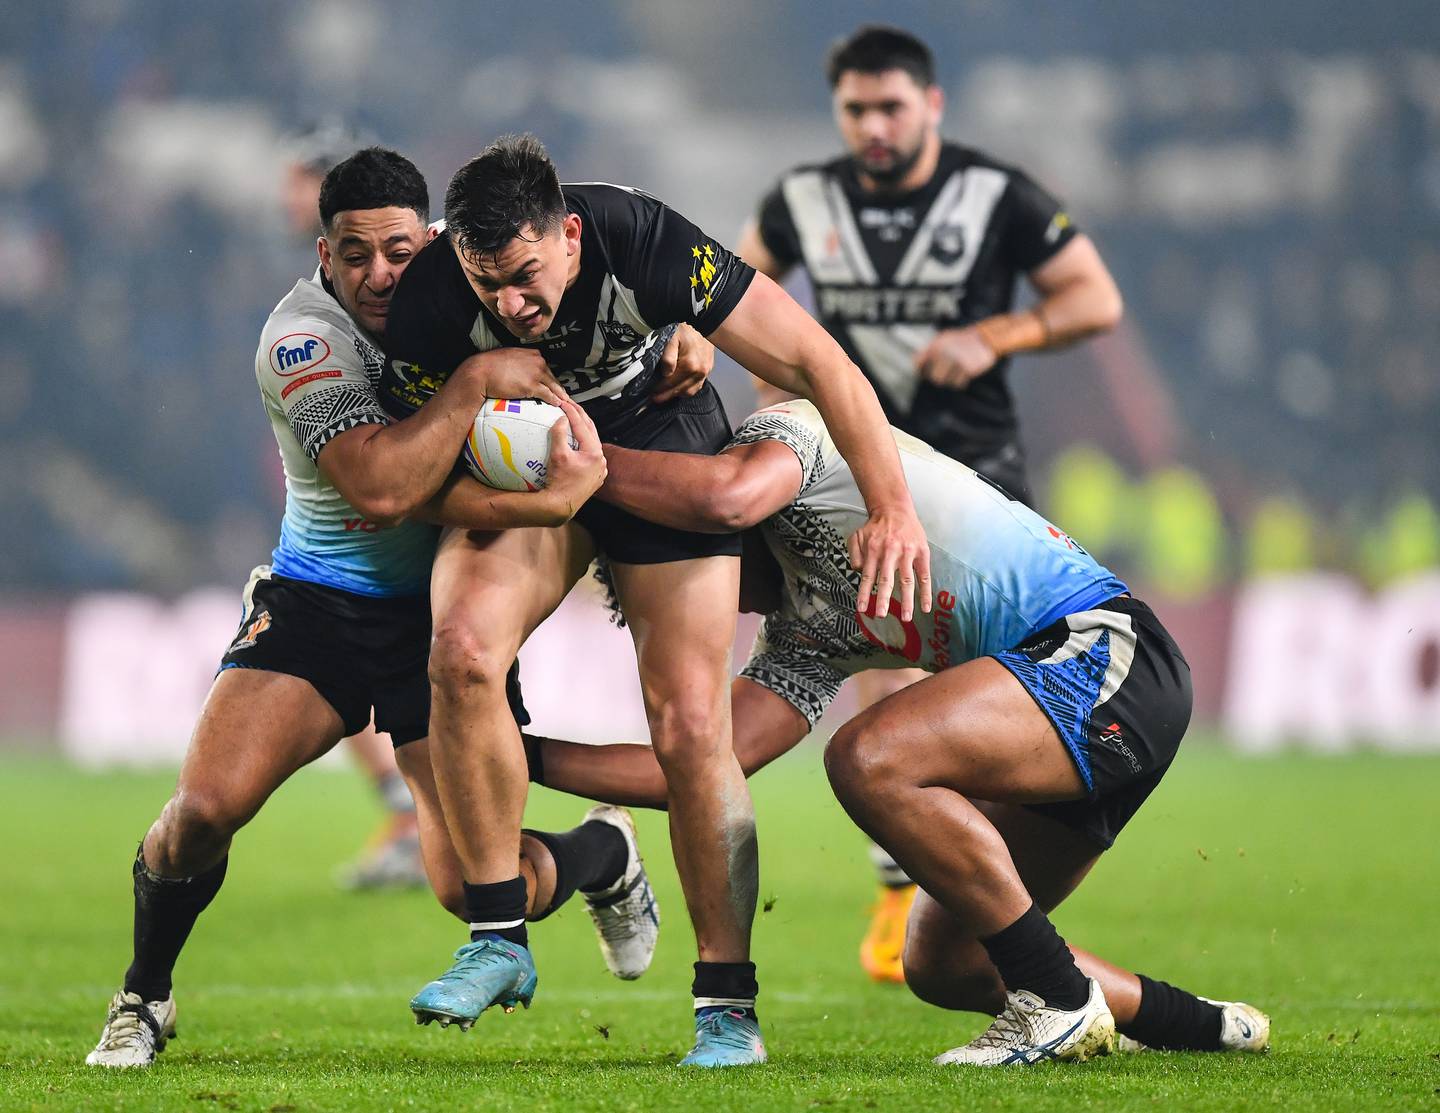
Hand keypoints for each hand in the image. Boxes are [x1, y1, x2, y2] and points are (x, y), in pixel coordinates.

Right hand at [455, 349, 566, 406]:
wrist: (480, 372)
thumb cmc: (490, 365)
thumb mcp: (509, 357)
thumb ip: (520, 362)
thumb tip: (522, 370)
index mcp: (533, 354)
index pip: (547, 368)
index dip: (551, 379)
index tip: (555, 385)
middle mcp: (537, 362)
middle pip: (553, 378)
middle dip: (559, 388)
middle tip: (565, 396)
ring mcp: (536, 374)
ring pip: (554, 387)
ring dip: (560, 396)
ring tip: (566, 403)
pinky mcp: (532, 386)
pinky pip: (548, 395)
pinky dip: (554, 400)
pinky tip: (558, 404)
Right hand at [545, 397, 606, 515]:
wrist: (560, 506)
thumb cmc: (559, 482)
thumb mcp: (557, 455)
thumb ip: (560, 434)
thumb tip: (562, 418)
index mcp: (594, 453)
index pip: (583, 426)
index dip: (572, 412)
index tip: (563, 403)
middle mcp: (601, 461)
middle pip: (591, 432)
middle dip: (580, 417)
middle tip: (570, 405)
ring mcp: (599, 470)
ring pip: (592, 443)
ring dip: (583, 430)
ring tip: (573, 419)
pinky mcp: (594, 477)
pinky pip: (589, 456)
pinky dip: (582, 445)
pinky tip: (574, 442)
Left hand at [651, 323, 713, 402]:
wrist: (702, 320)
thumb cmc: (683, 328)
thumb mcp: (671, 338)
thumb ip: (668, 356)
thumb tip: (666, 373)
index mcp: (690, 365)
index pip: (671, 383)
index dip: (659, 390)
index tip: (650, 394)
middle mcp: (700, 371)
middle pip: (680, 390)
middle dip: (666, 395)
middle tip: (655, 398)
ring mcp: (706, 371)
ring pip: (690, 391)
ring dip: (677, 394)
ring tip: (665, 394)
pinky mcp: (709, 369)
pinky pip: (698, 386)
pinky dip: (687, 389)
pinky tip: (678, 387)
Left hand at [846, 504, 930, 621]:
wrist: (895, 509)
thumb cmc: (876, 527)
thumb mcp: (857, 537)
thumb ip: (854, 555)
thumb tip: (857, 573)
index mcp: (873, 550)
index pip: (867, 577)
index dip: (864, 594)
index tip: (862, 609)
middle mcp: (890, 552)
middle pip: (887, 580)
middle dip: (883, 599)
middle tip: (881, 615)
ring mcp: (907, 553)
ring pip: (907, 580)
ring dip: (906, 600)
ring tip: (906, 617)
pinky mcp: (922, 553)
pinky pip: (924, 575)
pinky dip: (925, 592)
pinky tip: (925, 606)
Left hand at [914, 326, 997, 388]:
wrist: (985, 338)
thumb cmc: (962, 341)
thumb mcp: (943, 339)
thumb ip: (929, 351)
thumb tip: (917, 365)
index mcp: (936, 345)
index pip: (918, 363)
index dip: (921, 370)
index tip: (924, 372)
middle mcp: (945, 352)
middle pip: (934, 377)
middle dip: (938, 377)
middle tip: (944, 374)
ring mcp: (957, 360)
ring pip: (944, 382)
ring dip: (950, 380)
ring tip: (956, 372)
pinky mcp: (968, 368)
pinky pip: (958, 384)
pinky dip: (960, 382)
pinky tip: (964, 374)